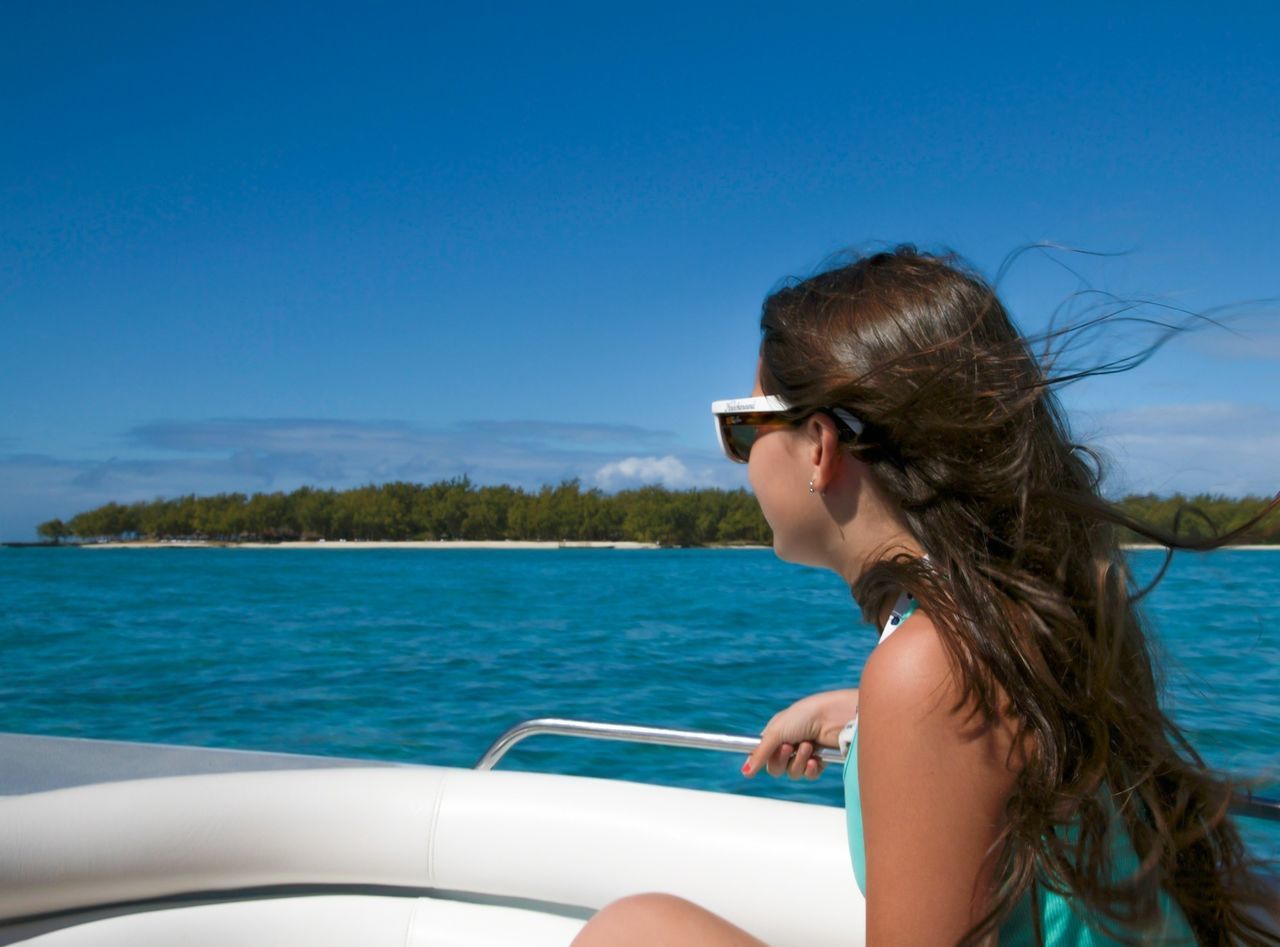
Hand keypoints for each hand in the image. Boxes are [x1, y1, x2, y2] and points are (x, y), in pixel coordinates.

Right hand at [742, 689, 858, 780]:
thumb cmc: (804, 716)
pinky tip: (815, 759)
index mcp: (777, 733)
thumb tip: (745, 771)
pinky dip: (810, 769)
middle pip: (776, 767)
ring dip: (798, 761)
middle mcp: (789, 743)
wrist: (834, 717)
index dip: (762, 758)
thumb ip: (760, 753)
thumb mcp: (777, 732)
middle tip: (789, 747)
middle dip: (781, 759)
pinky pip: (809, 775)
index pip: (762, 754)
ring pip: (792, 772)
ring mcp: (805, 753)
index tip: (763, 758)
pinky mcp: (820, 761)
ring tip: (807, 746)